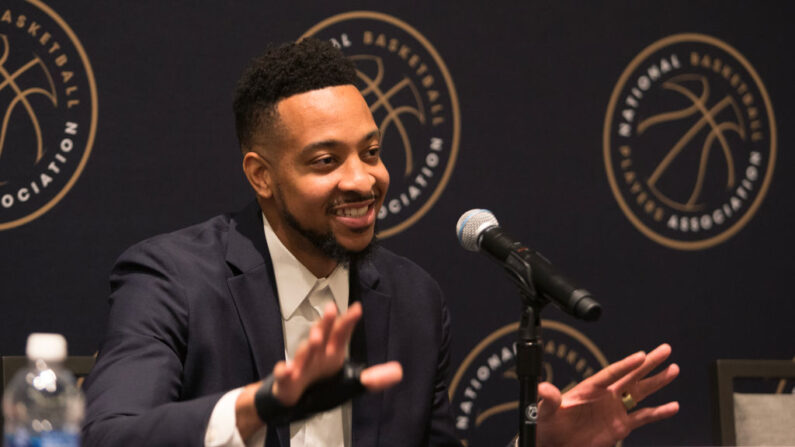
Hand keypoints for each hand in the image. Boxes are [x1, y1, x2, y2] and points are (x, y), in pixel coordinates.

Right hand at [235, 302, 401, 439]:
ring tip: (316, 338)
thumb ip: (374, 378)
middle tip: (331, 308)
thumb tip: (400, 371)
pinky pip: (284, 374)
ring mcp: (302, 365)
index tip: (357, 308)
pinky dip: (284, 371)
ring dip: (310, 345)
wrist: (297, 399)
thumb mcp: (352, 383)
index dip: (349, 321)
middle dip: (326, 322)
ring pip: (305, 352)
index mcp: (334, 351)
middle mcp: (318, 354)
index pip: (342, 333)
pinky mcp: (287, 379)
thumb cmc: (324, 383)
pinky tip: (286, 368)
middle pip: (323, 335)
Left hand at [536, 343, 678, 446]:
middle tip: (666, 349)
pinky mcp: (620, 426)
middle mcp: (605, 395)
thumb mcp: (546, 410)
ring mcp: (614, 409)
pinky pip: (643, 417)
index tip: (642, 355)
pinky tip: (673, 407)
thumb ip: (549, 399)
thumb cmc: (548, 423)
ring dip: (657, 382)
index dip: (627, 364)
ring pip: (640, 392)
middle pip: (631, 376)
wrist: (554, 443)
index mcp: (589, 388)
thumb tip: (544, 388)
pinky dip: (659, 413)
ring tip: (674, 370)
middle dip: (649, 363)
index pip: (612, 373)